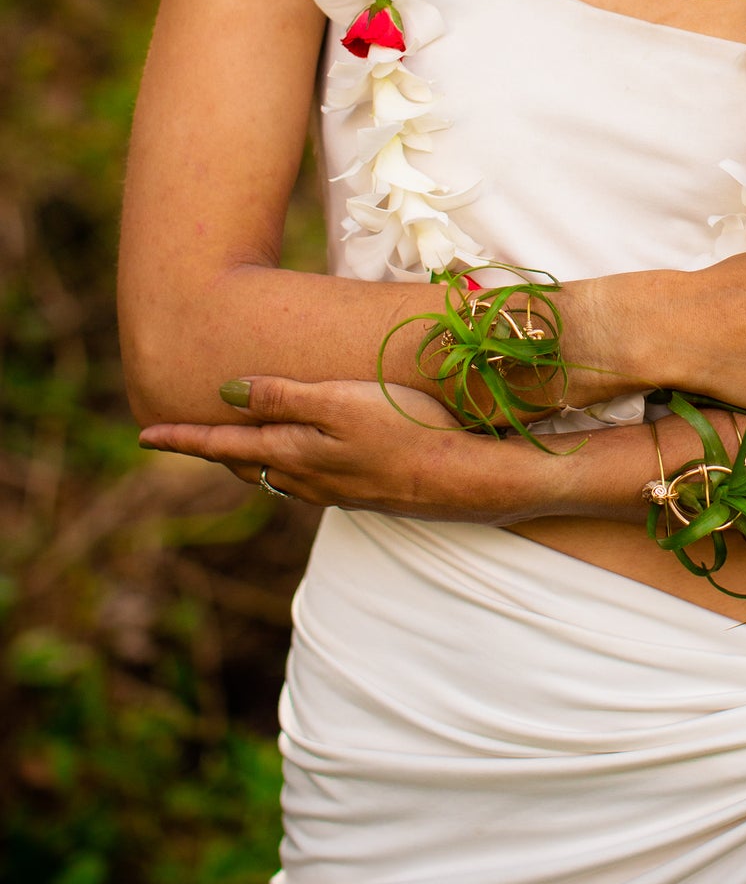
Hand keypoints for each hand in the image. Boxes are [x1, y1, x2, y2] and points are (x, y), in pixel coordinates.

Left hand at [138, 377, 534, 520]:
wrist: (463, 479)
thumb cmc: (403, 427)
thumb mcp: (338, 402)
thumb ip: (282, 398)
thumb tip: (225, 393)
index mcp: (292, 453)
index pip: (223, 443)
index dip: (182, 438)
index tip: (143, 436)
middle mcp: (305, 478)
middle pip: (245, 461)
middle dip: (213, 447)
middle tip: (182, 436)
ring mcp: (334, 489)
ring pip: (275, 474)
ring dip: (250, 458)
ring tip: (232, 444)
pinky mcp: (361, 490)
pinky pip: (307, 479)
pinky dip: (287, 465)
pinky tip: (301, 459)